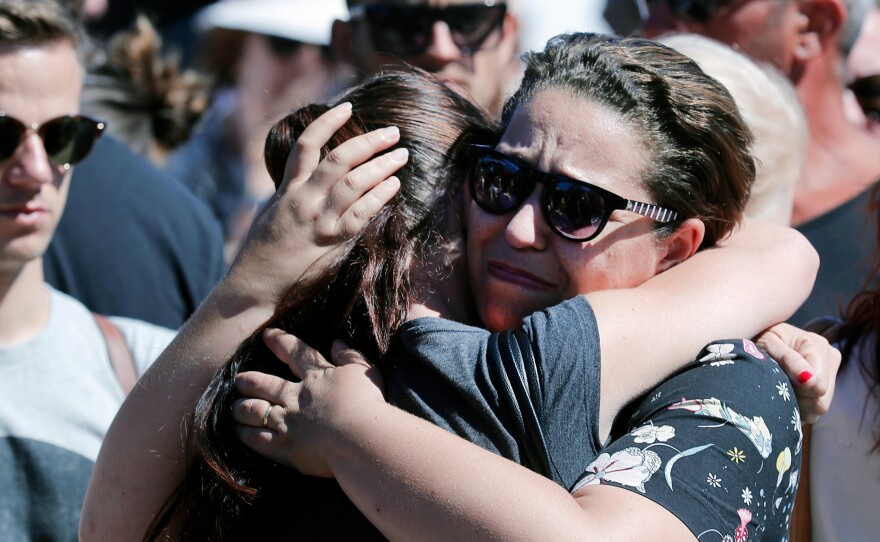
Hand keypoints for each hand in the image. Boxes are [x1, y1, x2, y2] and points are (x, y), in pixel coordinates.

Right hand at [227, 102, 406, 301]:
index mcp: (287, 189)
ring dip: (381, 166)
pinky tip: (394, 186)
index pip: (306, 144)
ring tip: (401, 155)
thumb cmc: (263, 250)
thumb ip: (293, 193)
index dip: (327, 121)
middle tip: (393, 133)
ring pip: (353, 183)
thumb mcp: (273, 212)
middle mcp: (303, 199)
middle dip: (369, 142)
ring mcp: (316, 220)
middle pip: (339, 159)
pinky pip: (359, 215)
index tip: (348, 107)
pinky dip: (378, 197)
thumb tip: (312, 177)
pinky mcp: (328, 242)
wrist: (254, 284)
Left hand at [233, 329, 385, 476]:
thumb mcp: (364, 371)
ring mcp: (288, 422)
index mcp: (316, 376)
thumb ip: (350, 356)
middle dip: (249, 381)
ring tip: (233, 408)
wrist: (360, 438)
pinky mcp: (287, 448)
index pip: (296, 353)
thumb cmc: (367, 403)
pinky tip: (238, 432)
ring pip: (255, 411)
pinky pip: (259, 440)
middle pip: (265, 385)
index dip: (281, 342)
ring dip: (241, 408)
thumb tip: (337, 342)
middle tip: (238, 379)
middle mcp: (296, 397)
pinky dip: (246, 435)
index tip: (267, 335)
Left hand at [756, 323, 840, 422]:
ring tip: (781, 387)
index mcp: (818, 346)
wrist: (758, 337)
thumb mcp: (767, 343)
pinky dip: (798, 408)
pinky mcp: (823, 390)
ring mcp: (829, 376)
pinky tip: (786, 395)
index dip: (798, 390)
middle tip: (779, 384)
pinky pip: (813, 413)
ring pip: (818, 409)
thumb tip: (810, 380)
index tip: (780, 380)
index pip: (819, 386)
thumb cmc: (760, 338)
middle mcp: (830, 360)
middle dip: (798, 398)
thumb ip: (788, 359)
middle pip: (821, 401)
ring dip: (797, 404)